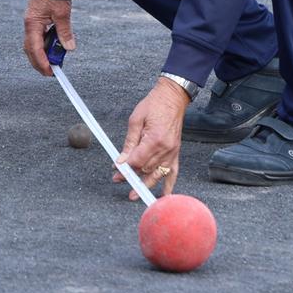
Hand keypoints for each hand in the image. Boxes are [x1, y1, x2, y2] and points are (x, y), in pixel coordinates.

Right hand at [21, 0, 74, 75]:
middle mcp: (29, 25)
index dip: (41, 62)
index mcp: (33, 24)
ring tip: (53, 62)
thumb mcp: (62, 13)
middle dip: (39, 62)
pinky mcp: (36, 20)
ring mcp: (31, 23)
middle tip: (50, 72)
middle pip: (30, 50)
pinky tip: (52, 48)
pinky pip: (38, 37)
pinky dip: (44, 45)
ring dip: (42, 54)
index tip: (49, 72)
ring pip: (33, 44)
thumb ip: (64, 31)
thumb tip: (69, 48)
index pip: (35, 49)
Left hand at [116, 79, 188, 201]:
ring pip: (157, 174)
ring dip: (145, 185)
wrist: (172, 97)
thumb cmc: (154, 105)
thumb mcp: (135, 120)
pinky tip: (163, 195)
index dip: (125, 169)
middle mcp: (165, 148)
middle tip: (118, 180)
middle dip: (131, 176)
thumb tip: (120, 160)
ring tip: (134, 194)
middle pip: (146, 169)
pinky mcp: (176, 152)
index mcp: (154, 139)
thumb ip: (128, 143)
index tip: (116, 173)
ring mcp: (172, 152)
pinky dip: (169, 185)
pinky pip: (173, 172)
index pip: (137, 161)